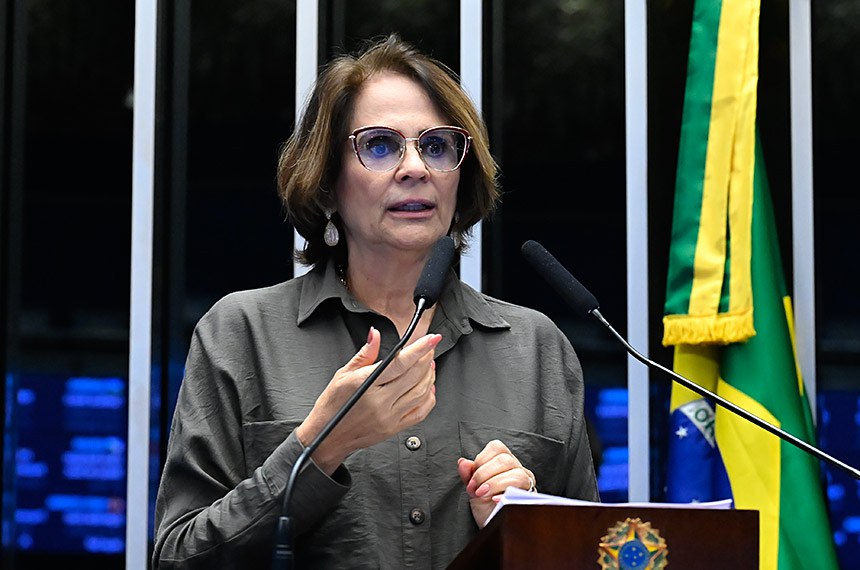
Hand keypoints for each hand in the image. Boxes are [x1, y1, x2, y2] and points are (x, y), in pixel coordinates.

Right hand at [296, 326, 439, 473]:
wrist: (327, 436)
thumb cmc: (333, 406)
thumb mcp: (342, 374)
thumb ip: (364, 354)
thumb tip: (375, 334)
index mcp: (367, 383)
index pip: (400, 362)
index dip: (419, 349)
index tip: (431, 339)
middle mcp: (380, 401)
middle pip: (414, 376)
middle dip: (427, 358)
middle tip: (429, 348)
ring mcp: (389, 416)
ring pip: (421, 393)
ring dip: (430, 376)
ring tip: (428, 364)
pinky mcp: (394, 428)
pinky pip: (420, 413)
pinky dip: (429, 398)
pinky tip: (428, 388)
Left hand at [457, 440, 536, 527]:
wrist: (493, 526)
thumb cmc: (486, 507)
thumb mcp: (474, 490)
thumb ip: (468, 475)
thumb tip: (463, 463)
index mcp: (504, 462)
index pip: (496, 448)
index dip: (481, 461)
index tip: (472, 479)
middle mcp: (518, 469)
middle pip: (505, 460)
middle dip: (485, 474)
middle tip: (475, 489)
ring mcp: (526, 483)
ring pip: (517, 474)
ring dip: (495, 484)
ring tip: (483, 495)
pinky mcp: (530, 499)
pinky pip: (523, 492)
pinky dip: (506, 494)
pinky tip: (495, 500)